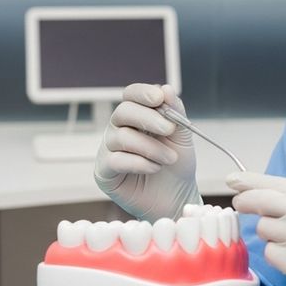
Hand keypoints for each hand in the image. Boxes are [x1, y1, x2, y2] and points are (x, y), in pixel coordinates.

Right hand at [94, 83, 200, 220]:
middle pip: (123, 112)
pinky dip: (139, 163)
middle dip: (148, 118)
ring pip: (121, 137)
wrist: (177, 198)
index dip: (142, 93)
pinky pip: (115, 160)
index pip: (131, 95)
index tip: (159, 98)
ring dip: (151, 147)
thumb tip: (165, 88)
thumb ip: (174, 112)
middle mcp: (118, 129)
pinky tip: (154, 168)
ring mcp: (109, 150)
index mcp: (136, 117)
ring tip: (169, 159)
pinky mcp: (104, 172)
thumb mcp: (181, 136)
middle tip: (170, 129)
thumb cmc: (176, 165)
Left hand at [229, 172, 285, 285]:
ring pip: (264, 230)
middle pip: (262, 202)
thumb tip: (256, 190)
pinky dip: (277, 255)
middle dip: (246, 202)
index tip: (231, 180)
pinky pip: (271, 254)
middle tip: (240, 205)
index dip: (249, 181)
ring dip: (269, 234)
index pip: (276, 183)